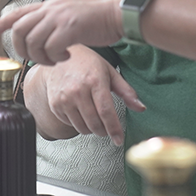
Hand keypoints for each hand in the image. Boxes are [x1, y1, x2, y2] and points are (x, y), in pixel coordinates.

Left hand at [0, 0, 124, 64]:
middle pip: (20, 29)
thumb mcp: (70, 13)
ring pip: (33, 41)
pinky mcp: (70, 29)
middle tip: (34, 58)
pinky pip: (51, 48)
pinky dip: (55, 57)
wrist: (120, 13)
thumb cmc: (98, 17)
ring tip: (54, 60)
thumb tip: (42, 32)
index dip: (0, 22)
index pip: (18, 12)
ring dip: (40, 56)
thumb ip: (54, 20)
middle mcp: (51, 8)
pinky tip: (66, 56)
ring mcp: (60, 18)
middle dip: (22, 48)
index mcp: (50, 4)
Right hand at [27, 45, 143, 146]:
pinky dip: (78, 123)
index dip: (114, 129)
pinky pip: (70, 124)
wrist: (59, 55)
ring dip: (92, 129)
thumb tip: (141, 108)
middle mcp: (77, 90)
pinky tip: (80, 111)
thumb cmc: (88, 63)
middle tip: (107, 127)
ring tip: (94, 117)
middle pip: (94, 124)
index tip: (119, 140)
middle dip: (104, 131)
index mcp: (94, 81)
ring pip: (82, 127)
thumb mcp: (110, 72)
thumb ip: (126, 91)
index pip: (106, 112)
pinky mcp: (55, 104)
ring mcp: (64, 98)